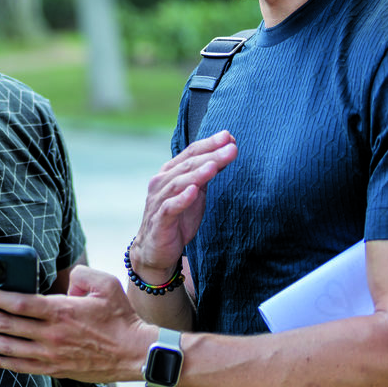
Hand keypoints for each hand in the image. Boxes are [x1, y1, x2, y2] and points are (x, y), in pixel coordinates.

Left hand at [0, 266, 151, 384]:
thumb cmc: (120, 317)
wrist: (136, 355)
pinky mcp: (53, 370)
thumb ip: (80, 274)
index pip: (18, 303)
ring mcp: (50, 355)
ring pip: (6, 349)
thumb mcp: (104, 284)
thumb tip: (63, 277)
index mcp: (61, 311)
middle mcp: (51, 335)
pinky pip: (19, 367)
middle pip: (4, 326)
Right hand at [132, 130, 236, 282]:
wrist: (156, 249)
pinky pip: (170, 207)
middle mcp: (161, 183)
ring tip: (214, 165)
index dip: (209, 144)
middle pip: (187, 165)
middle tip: (231, 148)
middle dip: (210, 155)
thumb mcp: (196, 193)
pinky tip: (194, 191)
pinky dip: (181, 198)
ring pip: (178, 183)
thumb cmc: (178, 218)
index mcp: (170, 173)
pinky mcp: (159, 220)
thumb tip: (227, 150)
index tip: (229, 136)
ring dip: (197, 173)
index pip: (190, 153)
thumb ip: (207, 173)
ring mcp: (159, 200)